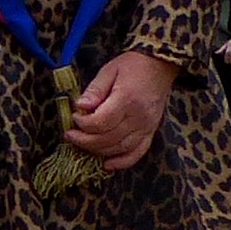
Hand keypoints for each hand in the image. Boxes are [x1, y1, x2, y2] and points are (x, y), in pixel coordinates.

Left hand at [63, 49, 178, 173]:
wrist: (160, 66)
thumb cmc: (132, 66)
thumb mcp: (109, 71)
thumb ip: (94, 90)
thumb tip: (80, 106)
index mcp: (127, 99)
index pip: (101, 122)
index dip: (83, 124)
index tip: (74, 118)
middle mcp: (139, 117)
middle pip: (108, 139)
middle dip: (85, 141)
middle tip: (70, 135)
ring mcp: (147, 127)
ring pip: (120, 148)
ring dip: (98, 151)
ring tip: (83, 144)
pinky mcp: (151, 132)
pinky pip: (137, 153)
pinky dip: (122, 162)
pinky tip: (107, 164)